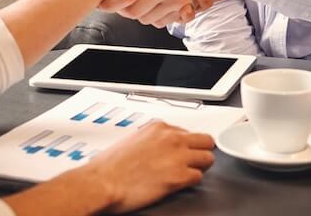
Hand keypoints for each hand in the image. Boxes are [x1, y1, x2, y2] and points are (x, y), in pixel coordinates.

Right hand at [85, 121, 214, 213]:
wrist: (102, 183)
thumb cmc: (110, 166)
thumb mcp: (133, 140)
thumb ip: (153, 140)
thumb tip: (161, 147)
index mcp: (159, 127)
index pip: (188, 132)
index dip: (186, 145)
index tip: (183, 152)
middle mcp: (171, 138)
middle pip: (206, 141)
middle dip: (201, 152)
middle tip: (194, 162)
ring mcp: (177, 156)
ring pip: (208, 158)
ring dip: (200, 167)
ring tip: (188, 174)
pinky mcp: (179, 176)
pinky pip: (198, 178)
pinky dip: (191, 182)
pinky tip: (179, 184)